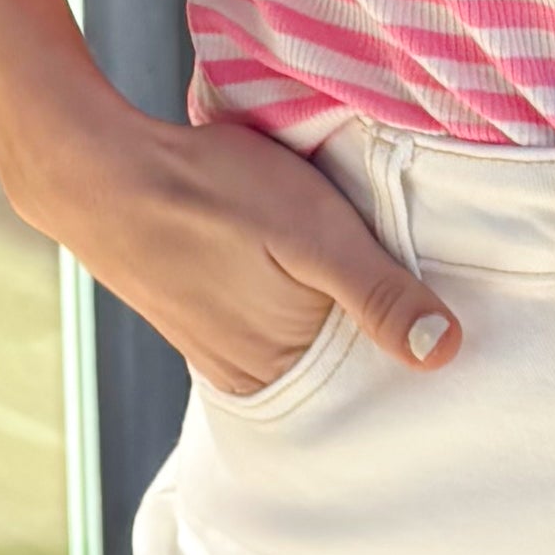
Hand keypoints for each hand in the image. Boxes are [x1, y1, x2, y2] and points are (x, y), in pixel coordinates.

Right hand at [8, 92, 461, 396]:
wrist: (101, 172)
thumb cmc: (210, 193)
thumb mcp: (314, 231)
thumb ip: (378, 292)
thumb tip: (444, 354)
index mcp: (286, 371)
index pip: (375, 382)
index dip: (411, 345)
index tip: (452, 313)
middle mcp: (253, 377)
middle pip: (341, 366)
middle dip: (375, 334)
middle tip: (412, 281)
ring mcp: (222, 352)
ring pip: (306, 343)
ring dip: (334, 315)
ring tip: (362, 270)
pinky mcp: (201, 321)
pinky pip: (269, 326)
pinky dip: (295, 305)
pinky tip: (301, 269)